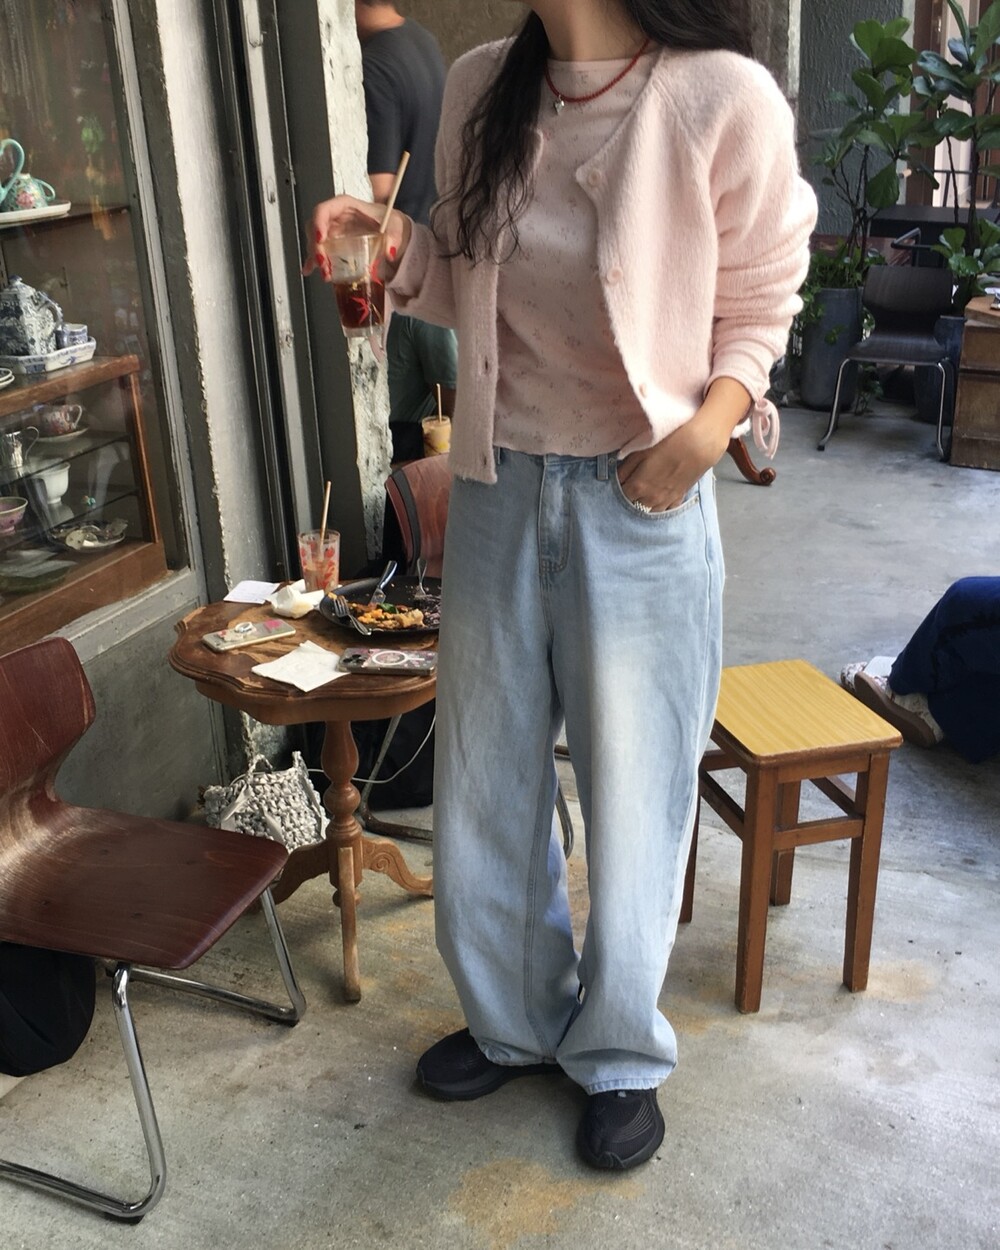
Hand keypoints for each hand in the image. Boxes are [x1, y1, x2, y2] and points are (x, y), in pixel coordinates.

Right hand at [301, 195, 411, 279]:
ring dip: (317, 258)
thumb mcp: (394, 226)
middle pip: (315, 228)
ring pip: (315, 241)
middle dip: (316, 247)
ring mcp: (332, 230)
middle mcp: (335, 217)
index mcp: (345, 206)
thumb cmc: (389, 221)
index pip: (324, 210)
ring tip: (326, 274)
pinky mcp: (333, 243)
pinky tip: (311, 271)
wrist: (390, 230)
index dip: (318, 223)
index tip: (320, 239)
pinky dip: (314, 261)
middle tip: (324, 263)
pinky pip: (320, 251)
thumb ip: (393, 237)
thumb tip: (390, 252)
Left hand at [617, 401, 735, 511]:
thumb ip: (626, 466)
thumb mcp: (642, 450)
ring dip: (643, 504)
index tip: (620, 481)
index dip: (618, 488)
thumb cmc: (669, 443)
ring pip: (648, 510)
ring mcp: (665, 500)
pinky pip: (666, 509)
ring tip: (642, 494)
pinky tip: (658, 499)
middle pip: (633, 505)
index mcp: (637, 486)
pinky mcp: (678, 497)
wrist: (699, 444)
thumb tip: (616, 477)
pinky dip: (659, 506)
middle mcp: (650, 498)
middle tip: (630, 486)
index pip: (620, 495)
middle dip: (630, 497)